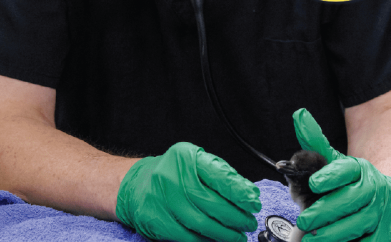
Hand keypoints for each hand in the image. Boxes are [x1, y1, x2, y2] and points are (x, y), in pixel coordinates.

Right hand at [115, 142, 261, 241]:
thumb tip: (248, 194)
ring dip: (225, 233)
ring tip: (238, 235)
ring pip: (202, 223)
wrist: (137, 186)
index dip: (240, 193)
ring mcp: (163, 201)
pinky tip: (217, 240)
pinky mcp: (158, 222)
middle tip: (249, 223)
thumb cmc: (172, 174)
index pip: (219, 176)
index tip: (253, 203)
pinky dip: (207, 240)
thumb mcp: (195, 163)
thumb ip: (220, 175)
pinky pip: (188, 236)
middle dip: (236, 217)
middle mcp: (172, 177)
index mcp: (185, 157)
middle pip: (213, 203)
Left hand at [292, 109, 390, 241]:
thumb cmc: (357, 184)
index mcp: (361, 169)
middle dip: (325, 212)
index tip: (314, 183)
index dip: (330, 176)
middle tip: (305, 221)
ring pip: (359, 224)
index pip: (347, 169)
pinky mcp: (389, 234)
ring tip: (313, 240)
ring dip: (334, 234)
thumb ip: (316, 142)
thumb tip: (299, 116)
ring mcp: (383, 213)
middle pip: (351, 200)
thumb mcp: (337, 161)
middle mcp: (375, 189)